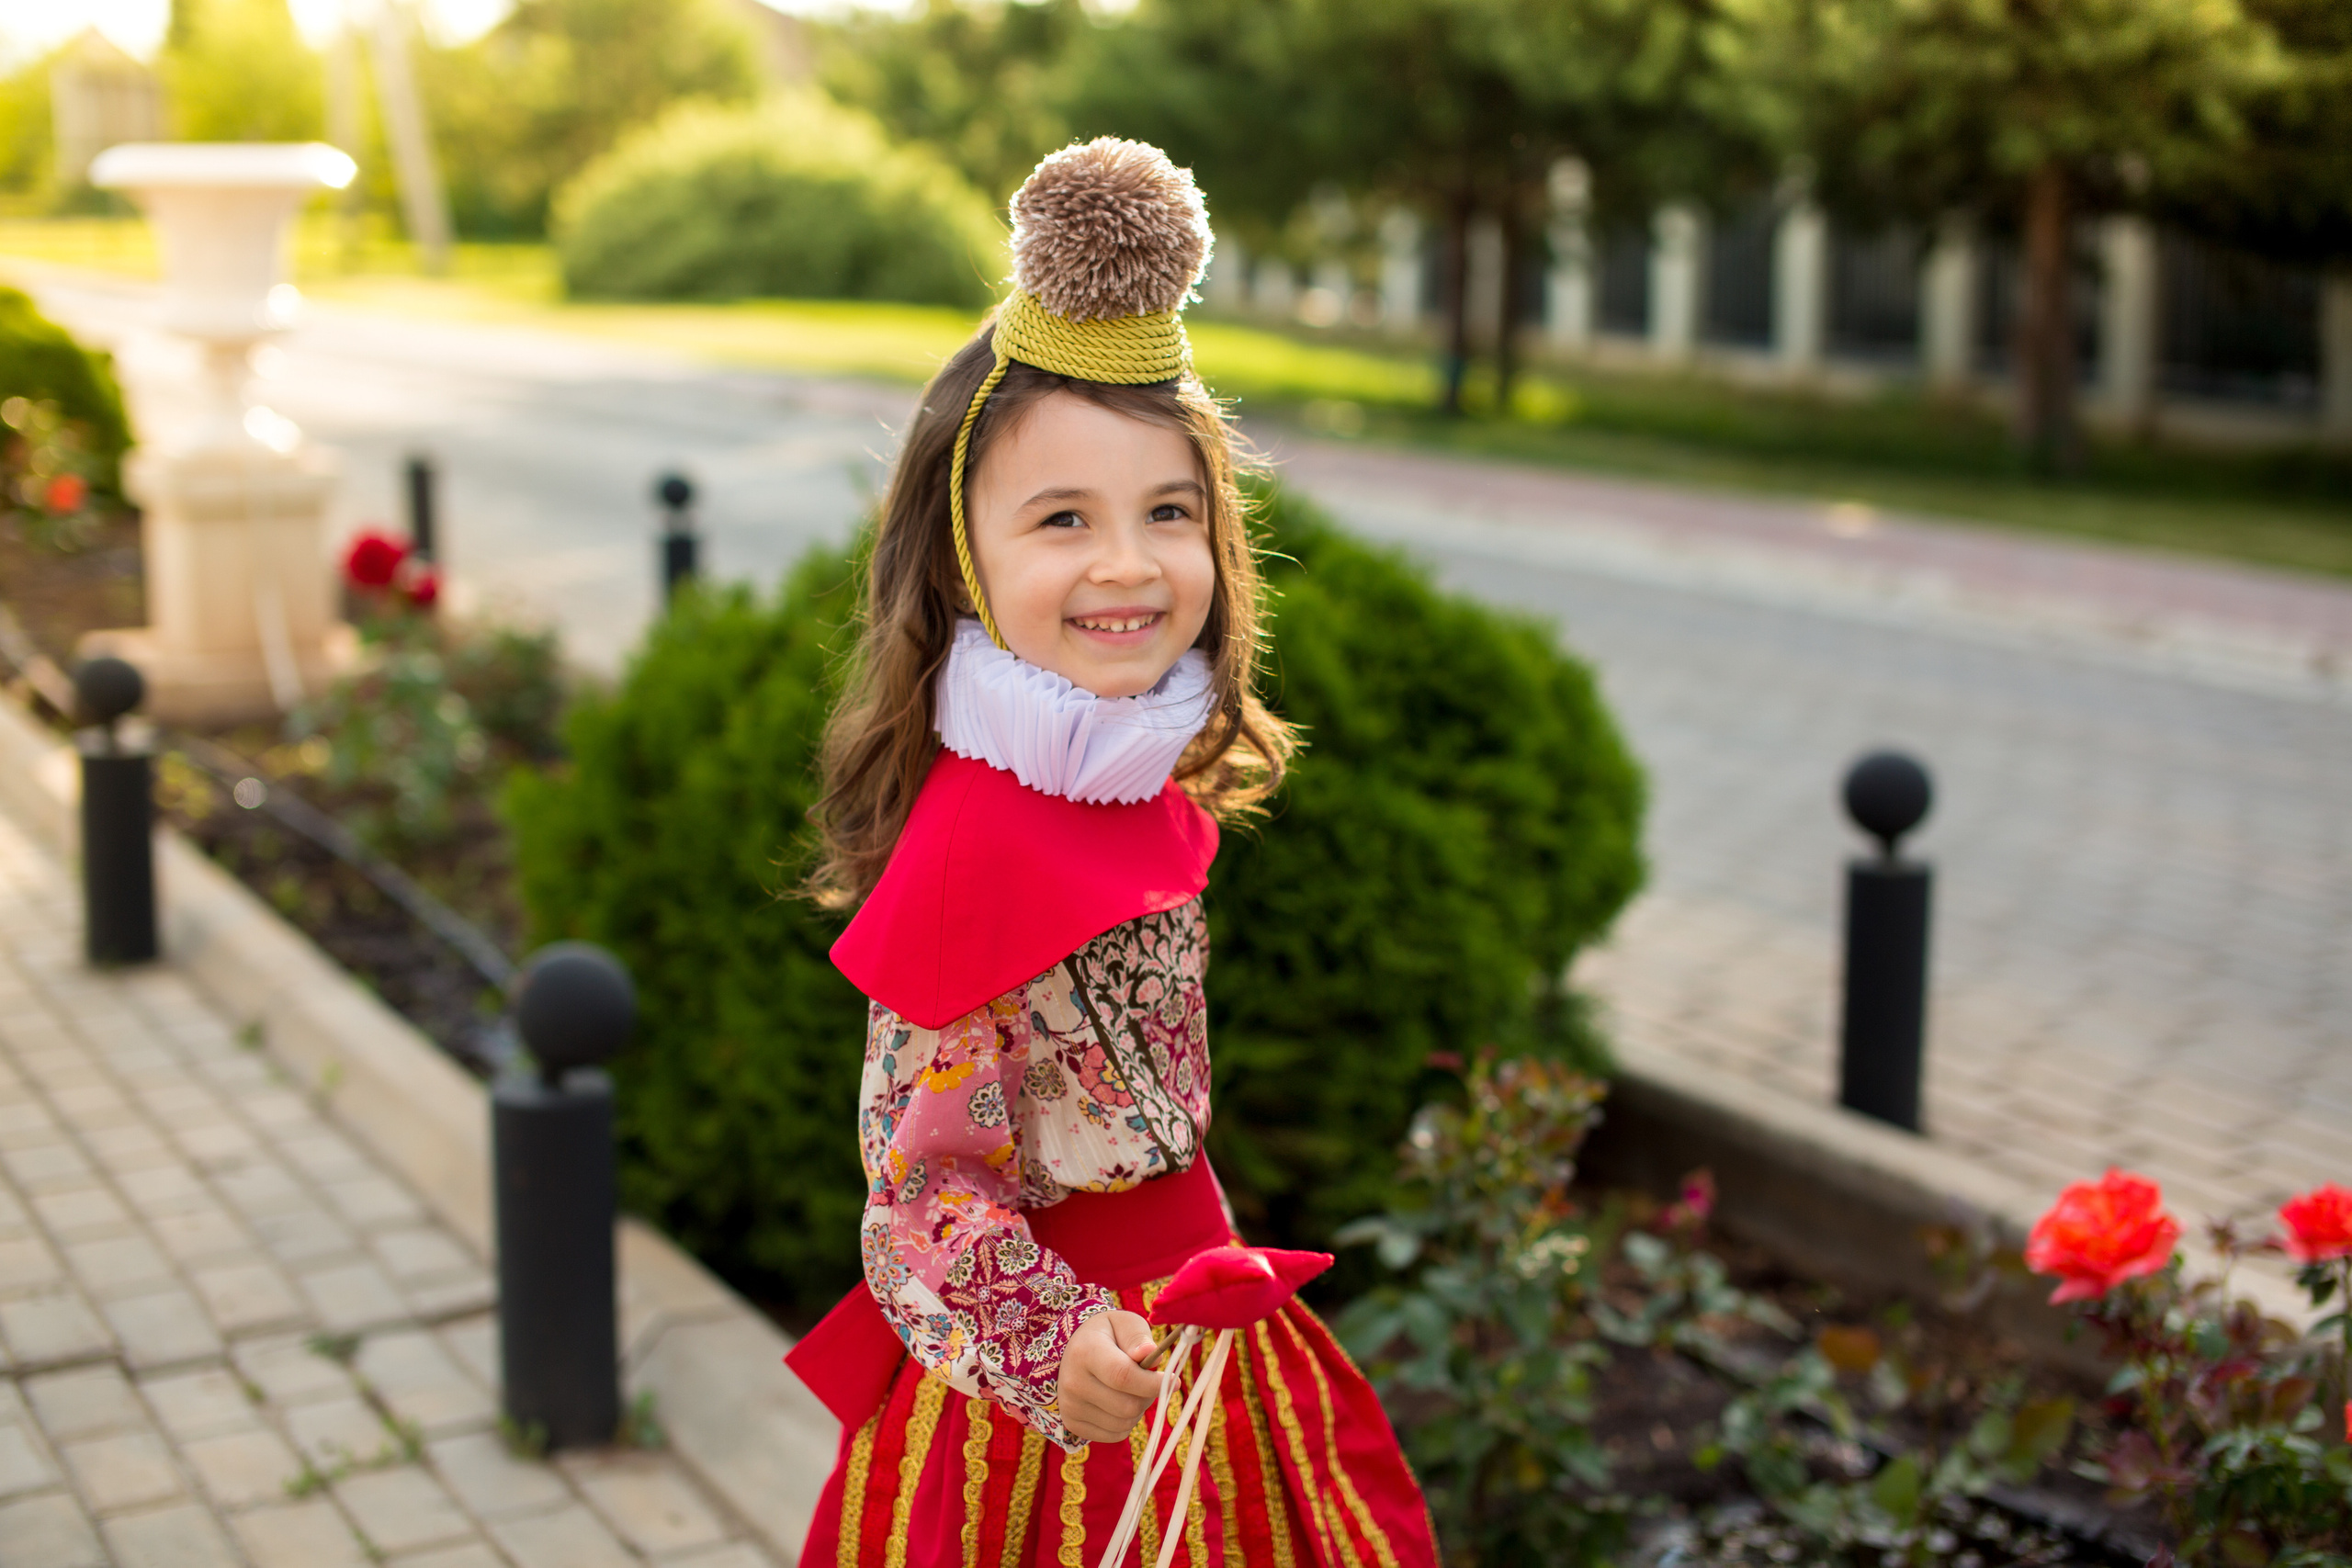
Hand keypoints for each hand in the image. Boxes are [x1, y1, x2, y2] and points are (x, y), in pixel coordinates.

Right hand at [1056, 1310, 1162, 1443]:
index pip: (1123, 1376)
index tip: (1173, 1381)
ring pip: (1124, 1423)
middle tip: (1149, 1381)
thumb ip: (1139, 1337)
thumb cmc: (1107, 1335)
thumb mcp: (1124, 1323)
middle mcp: (1073, 1382)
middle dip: (1148, 1395)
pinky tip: (1119, 1402)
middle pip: (1127, 1405)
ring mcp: (1070, 1406)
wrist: (1073, 1352)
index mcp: (1085, 1352)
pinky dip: (1126, 1422)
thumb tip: (1150, 1354)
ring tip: (1132, 1390)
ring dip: (1138, 1409)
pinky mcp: (1073, 1424)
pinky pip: (1115, 1435)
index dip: (1153, 1383)